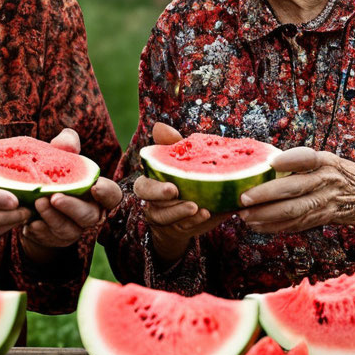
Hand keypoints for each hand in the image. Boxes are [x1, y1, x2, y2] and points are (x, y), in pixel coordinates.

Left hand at [20, 129, 121, 263]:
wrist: (33, 201)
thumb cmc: (54, 175)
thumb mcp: (59, 157)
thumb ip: (66, 145)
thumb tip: (66, 142)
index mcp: (95, 193)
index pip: (112, 196)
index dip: (107, 193)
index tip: (96, 186)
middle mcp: (88, 213)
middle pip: (89, 216)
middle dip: (72, 207)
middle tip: (55, 197)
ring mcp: (72, 229)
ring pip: (68, 229)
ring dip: (53, 218)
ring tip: (38, 203)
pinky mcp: (55, 239)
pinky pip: (49, 239)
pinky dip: (39, 231)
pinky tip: (29, 223)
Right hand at [133, 122, 228, 264]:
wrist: (188, 202)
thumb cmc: (181, 175)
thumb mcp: (177, 159)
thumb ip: (170, 144)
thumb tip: (159, 125)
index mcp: (150, 184)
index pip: (143, 187)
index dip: (155, 190)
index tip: (173, 188)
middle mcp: (154, 203)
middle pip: (154, 207)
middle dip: (170, 206)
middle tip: (187, 200)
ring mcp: (165, 219)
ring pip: (170, 220)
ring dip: (185, 215)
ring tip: (202, 209)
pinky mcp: (179, 229)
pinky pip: (186, 228)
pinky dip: (197, 222)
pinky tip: (210, 214)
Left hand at [235, 147, 354, 236]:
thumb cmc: (342, 174)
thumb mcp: (327, 161)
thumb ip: (300, 164)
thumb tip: (262, 166)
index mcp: (325, 161)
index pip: (306, 158)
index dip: (289, 161)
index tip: (271, 163)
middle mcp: (327, 180)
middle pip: (293, 188)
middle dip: (265, 195)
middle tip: (243, 199)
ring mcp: (327, 201)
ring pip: (293, 211)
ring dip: (265, 215)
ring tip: (244, 216)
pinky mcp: (325, 218)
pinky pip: (297, 224)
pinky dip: (276, 226)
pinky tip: (258, 226)